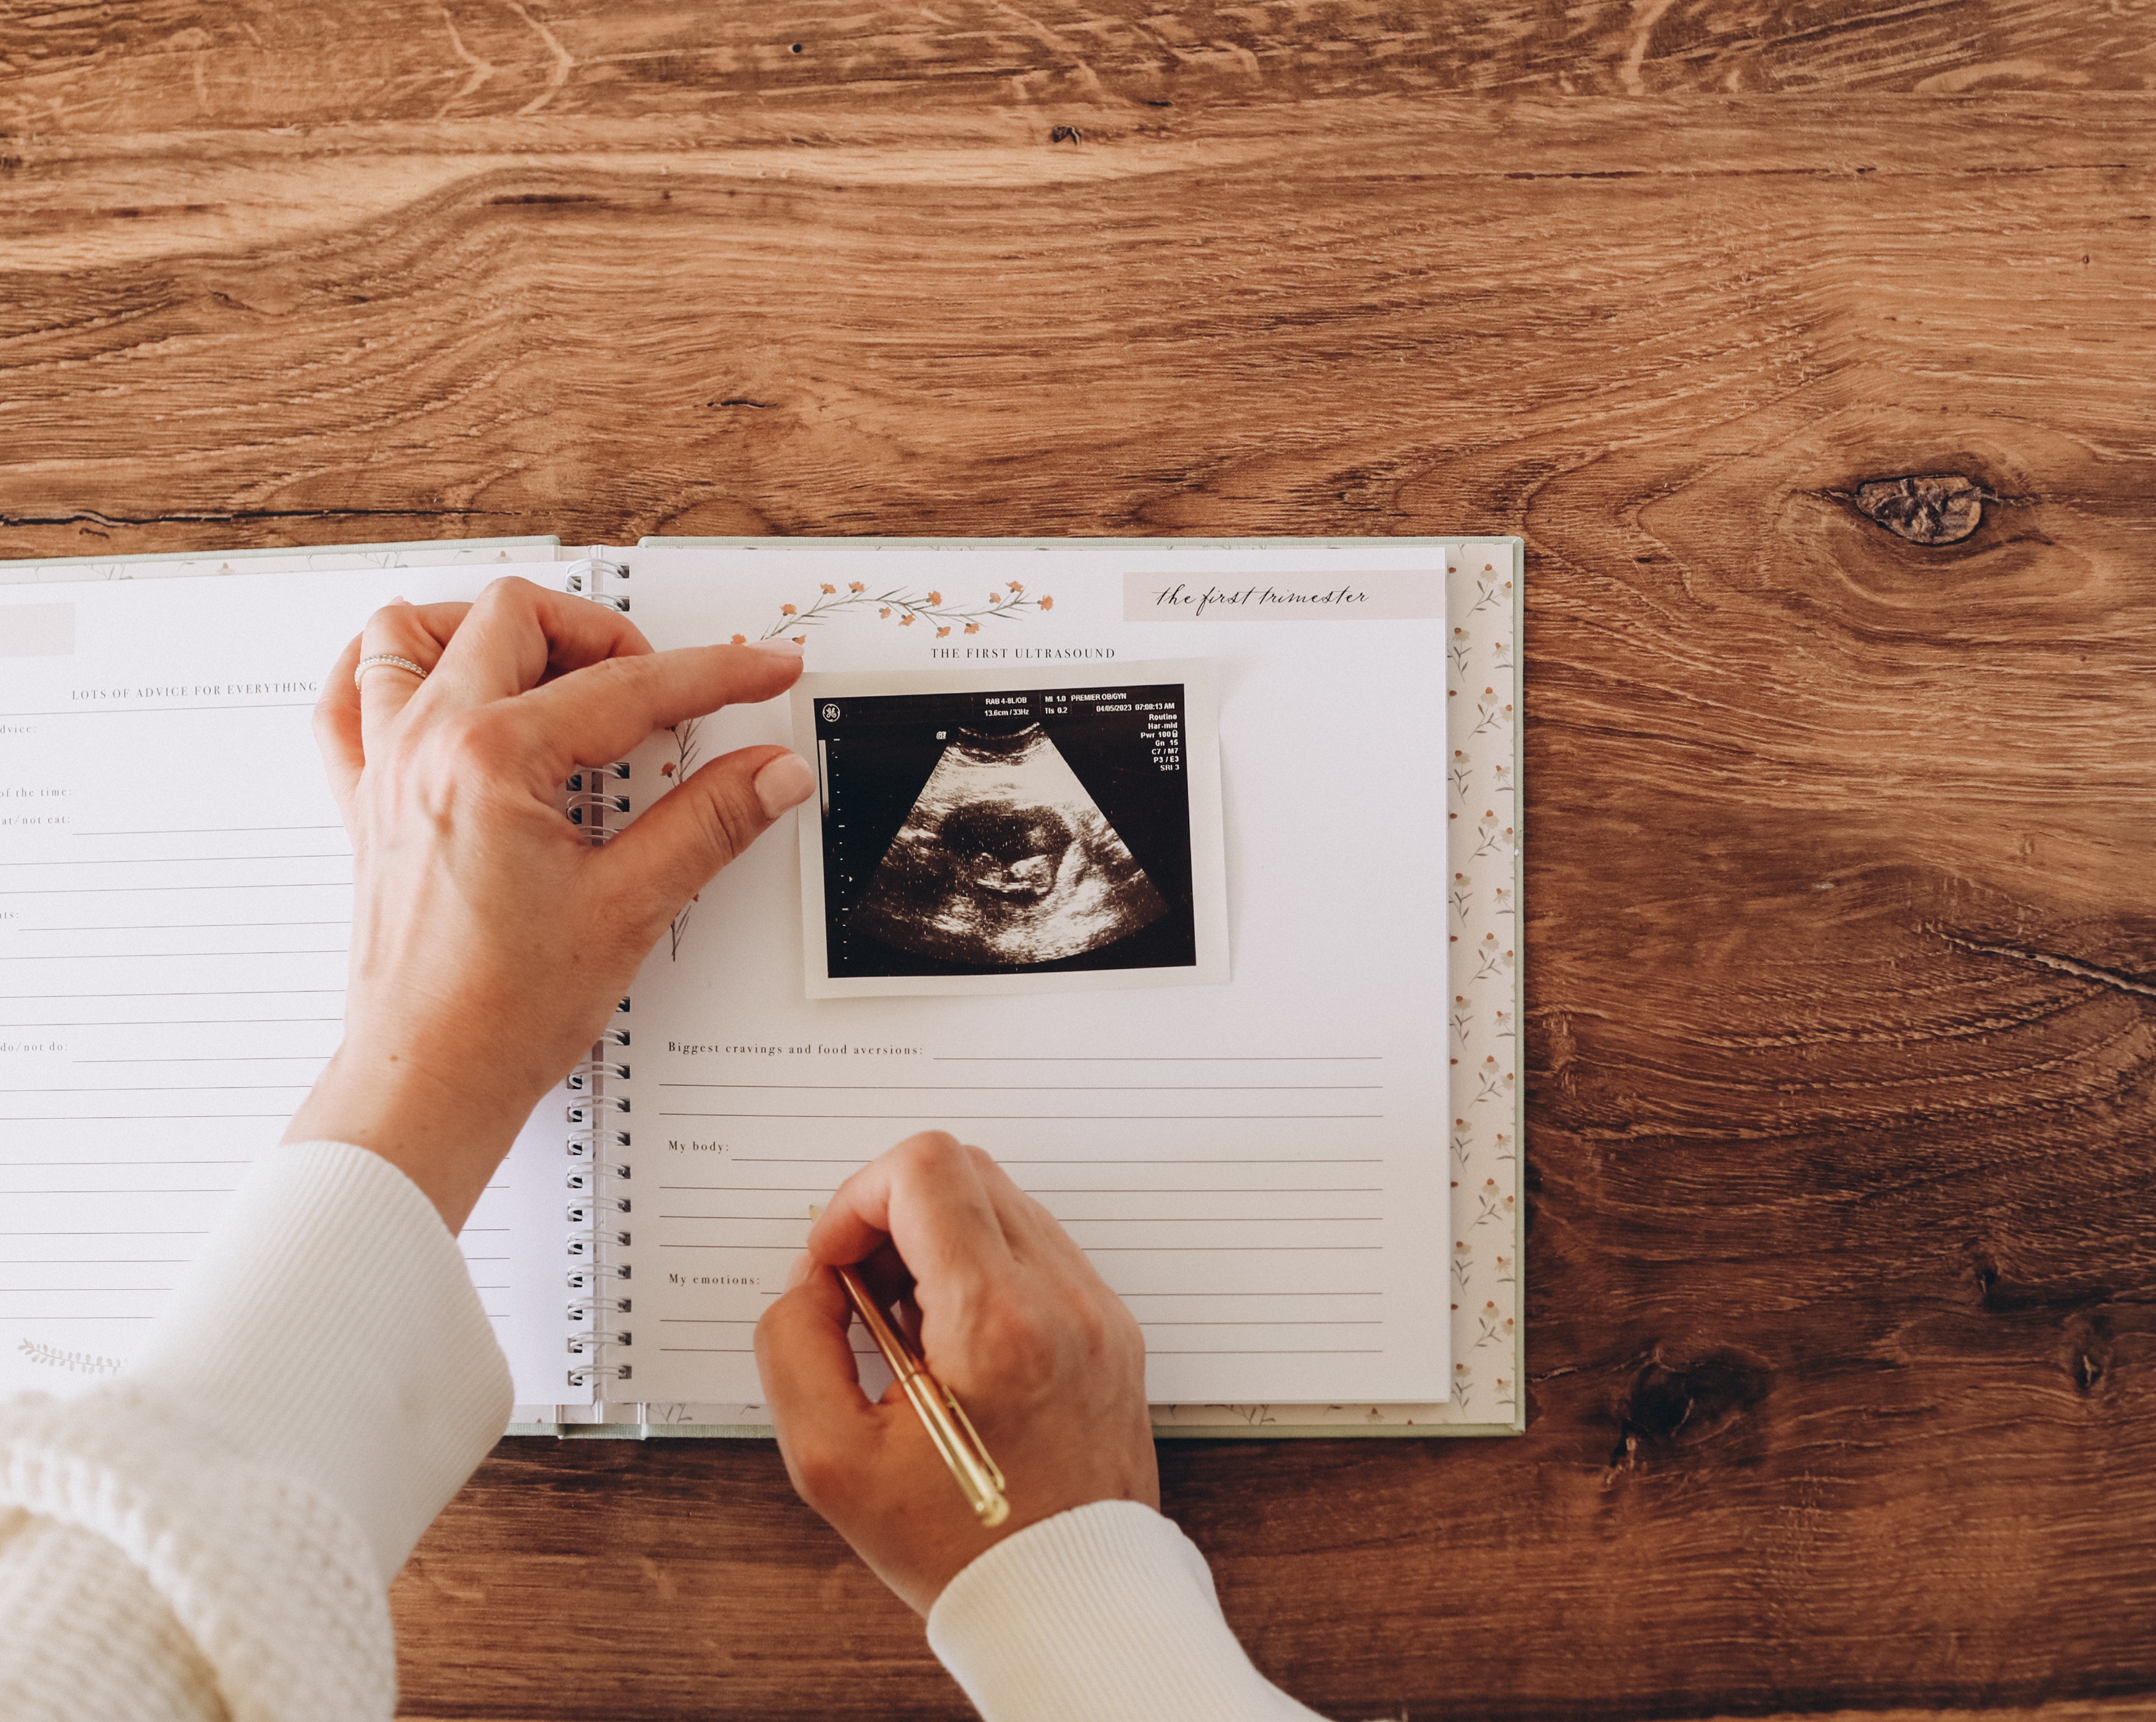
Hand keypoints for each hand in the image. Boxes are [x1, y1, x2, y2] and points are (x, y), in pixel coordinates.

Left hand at [284, 577, 814, 1229]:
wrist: (430, 1081)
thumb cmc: (503, 1012)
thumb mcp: (631, 905)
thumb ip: (710, 820)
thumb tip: (771, 771)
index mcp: (491, 760)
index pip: (628, 688)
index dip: (715, 675)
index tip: (761, 670)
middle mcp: (425, 746)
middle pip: (516, 619)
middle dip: (605, 634)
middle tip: (662, 688)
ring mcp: (385, 770)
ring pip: (413, 635)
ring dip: (487, 630)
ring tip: (556, 671)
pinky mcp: (366, 805)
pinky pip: (347, 701)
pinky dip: (389, 671)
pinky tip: (444, 689)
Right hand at [756, 1132, 1158, 1613]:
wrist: (1071, 1602)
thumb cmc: (963, 1548)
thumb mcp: (832, 1463)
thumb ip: (795, 1347)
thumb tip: (811, 1285)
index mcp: (997, 1323)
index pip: (925, 1171)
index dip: (856, 1201)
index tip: (835, 1265)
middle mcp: (1063, 1299)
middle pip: (964, 1170)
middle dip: (893, 1216)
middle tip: (864, 1298)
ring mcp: (1097, 1308)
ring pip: (1003, 1202)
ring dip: (939, 1241)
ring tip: (910, 1332)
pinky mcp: (1112, 1326)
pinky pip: (1038, 1250)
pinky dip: (984, 1270)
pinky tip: (956, 1345)